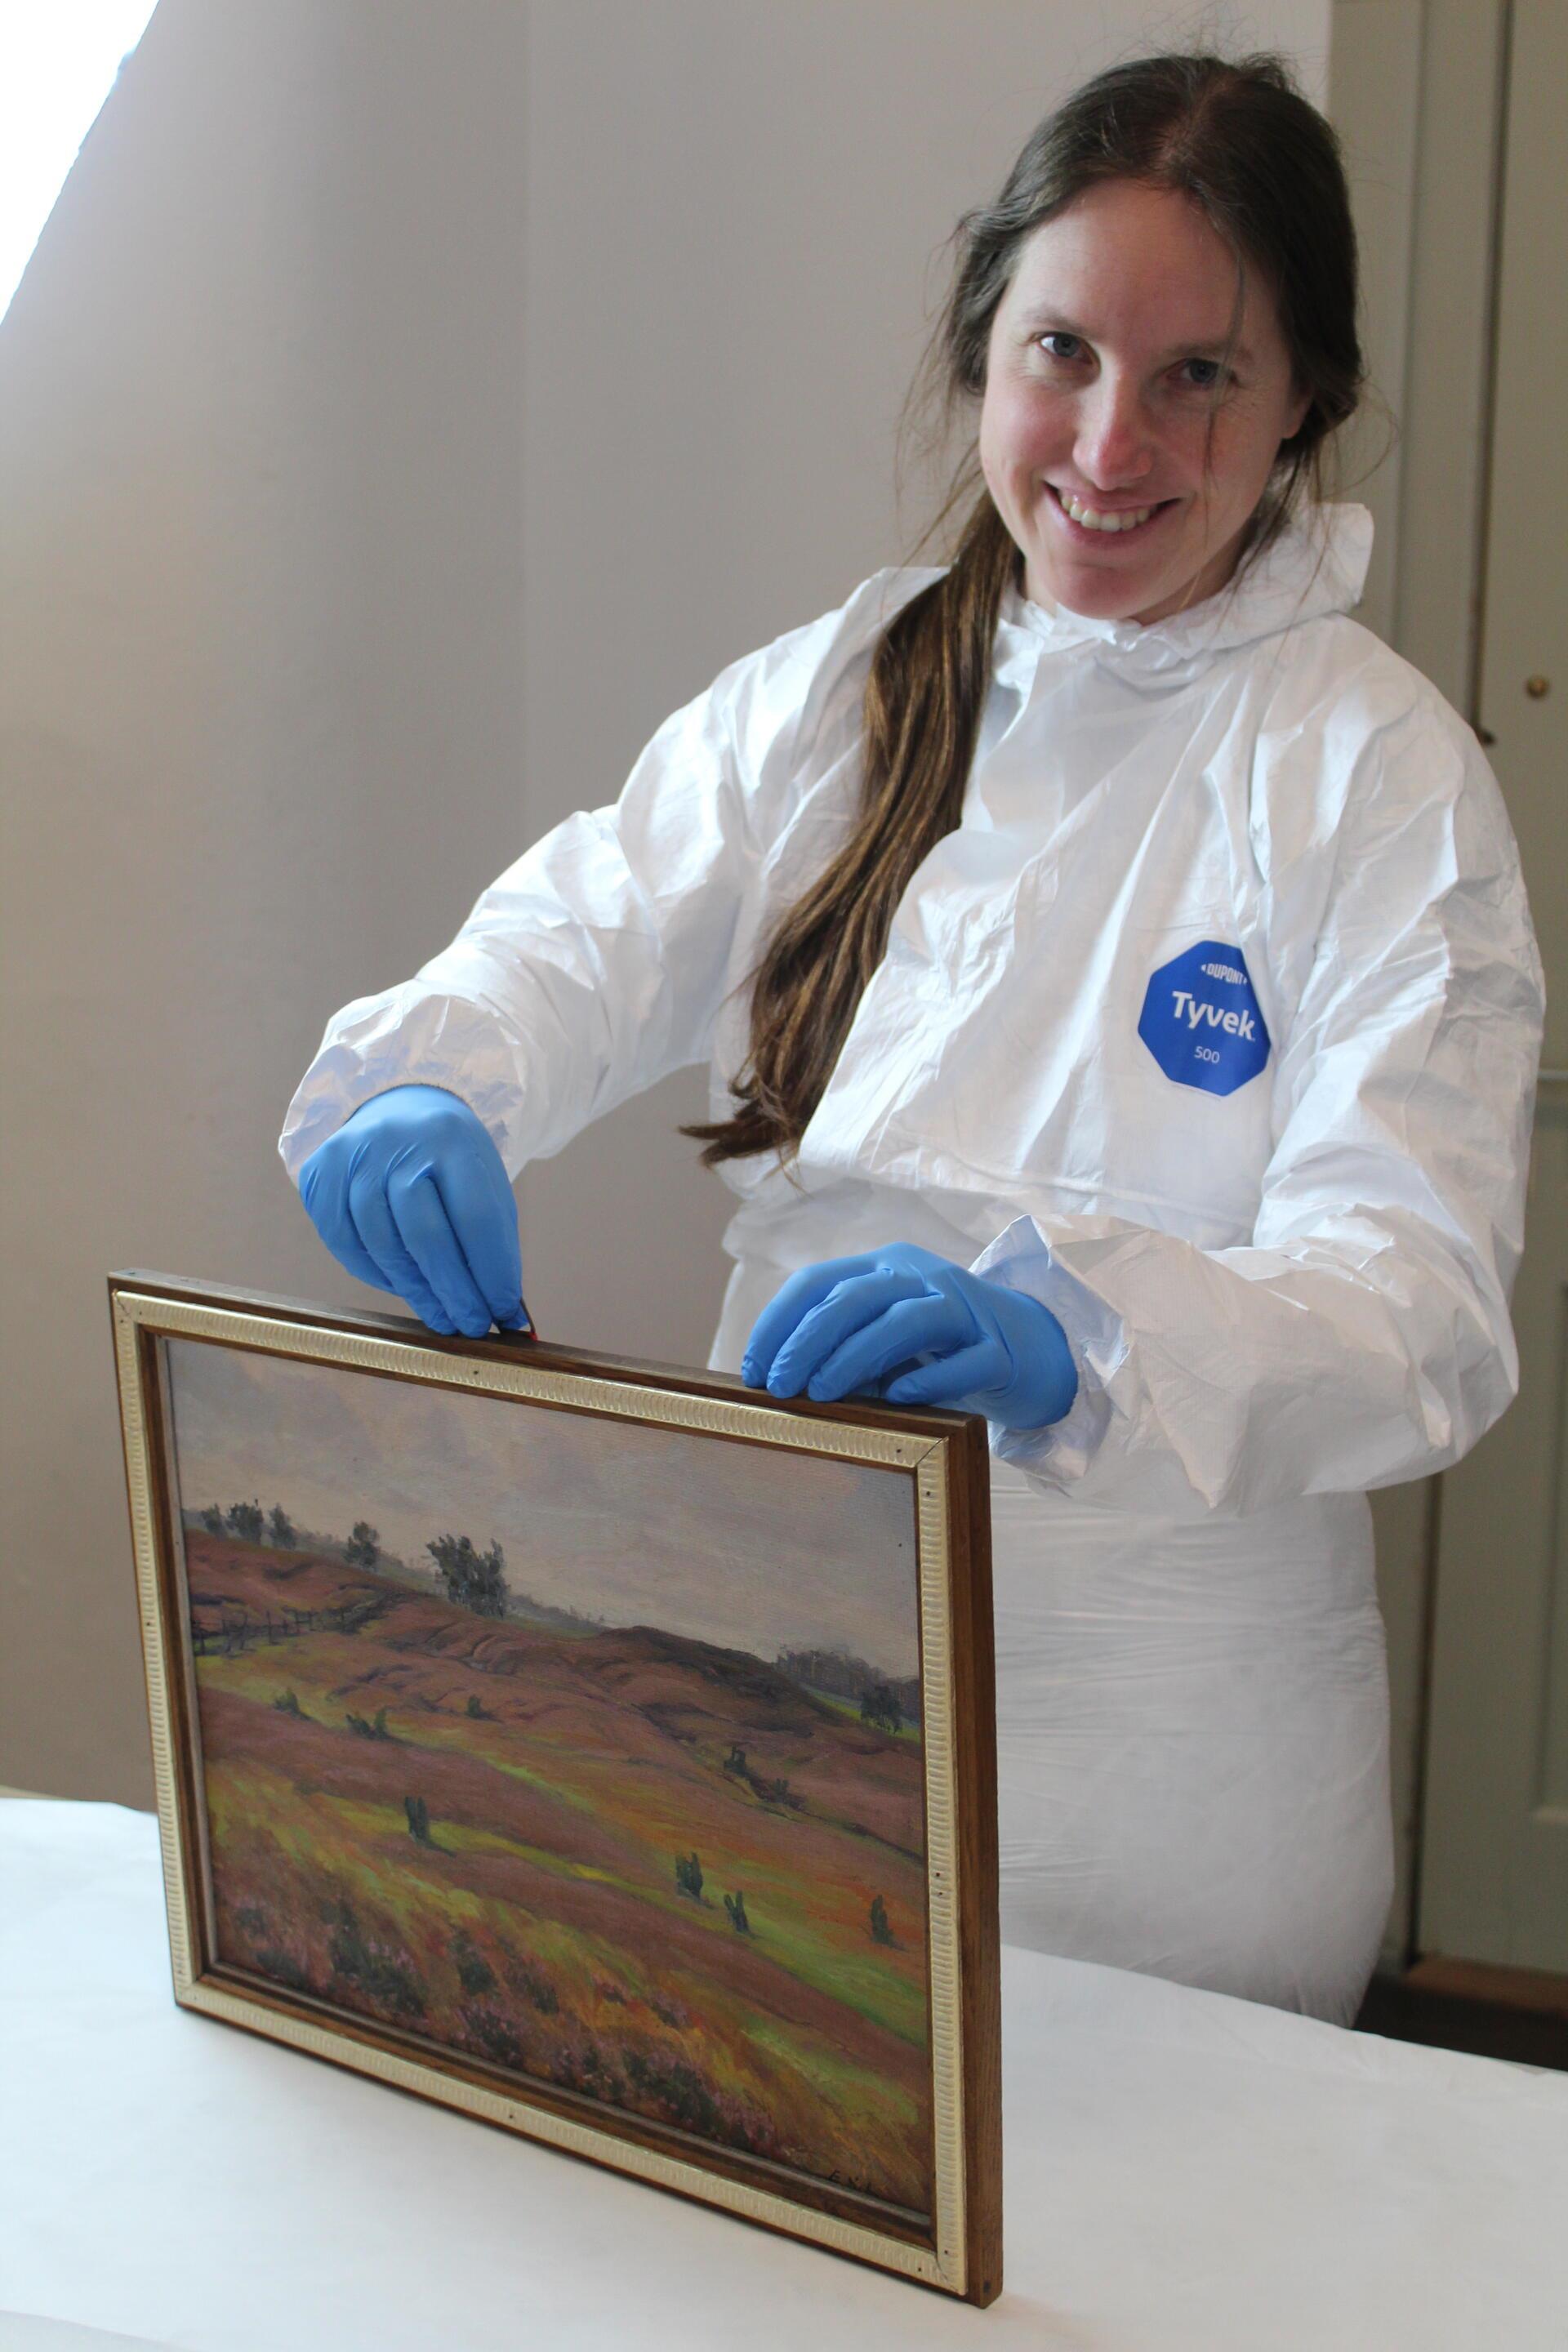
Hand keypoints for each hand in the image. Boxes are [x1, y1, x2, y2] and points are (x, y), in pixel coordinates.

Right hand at [297, 1083, 528, 1338]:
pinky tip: (404, 1289)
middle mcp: (397, 1142)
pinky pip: (347, 1245)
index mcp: (450, 1137)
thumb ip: (494, 1241)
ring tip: (443, 1317)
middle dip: (454, 1291)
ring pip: (384, 1246)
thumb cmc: (448, 1158)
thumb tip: (507, 1313)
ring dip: (417, 1292)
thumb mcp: (481, 1179)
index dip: (490, 1271)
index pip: (476, 1217)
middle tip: (471, 1326)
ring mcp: (352, 1158)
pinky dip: (378, 1276)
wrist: (394, 1106)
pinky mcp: (319, 1176)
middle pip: (426, 1236)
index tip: (503, 1310)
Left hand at [740, 1242, 1075, 1429]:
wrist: (1031, 1348)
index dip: (778, 1324)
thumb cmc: (938, 1348)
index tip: (752, 1371)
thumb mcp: (883, 1340)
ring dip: (856, 1356)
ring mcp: (965, 1309)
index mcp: (884, 1268)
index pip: (818, 1282)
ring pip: (906, 1320)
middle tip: (779, 1386)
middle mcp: (921, 1277)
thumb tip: (776, 1383)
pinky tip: (900, 1398)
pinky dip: (930, 1377)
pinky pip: (966, 1360)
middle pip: (856, 1296)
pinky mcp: (999, 1349)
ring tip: (822, 1393)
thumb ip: (840, 1347)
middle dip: (807, 1340)